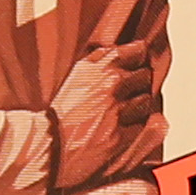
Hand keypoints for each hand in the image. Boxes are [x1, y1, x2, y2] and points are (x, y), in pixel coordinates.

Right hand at [46, 38, 166, 192]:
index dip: (138, 60)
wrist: (48, 143)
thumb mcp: (77, 74)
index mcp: (100, 65)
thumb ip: (101, 60)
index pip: (139, 52)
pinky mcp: (122, 135)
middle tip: (128, 92)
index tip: (135, 65)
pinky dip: (136, 126)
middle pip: (146, 76)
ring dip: (139, 106)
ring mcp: (119, 110)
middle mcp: (112, 84)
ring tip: (123, 112)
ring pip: (147, 101)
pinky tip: (121, 128)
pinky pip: (143, 125)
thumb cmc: (60, 110)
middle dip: (140, 83)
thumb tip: (122, 50)